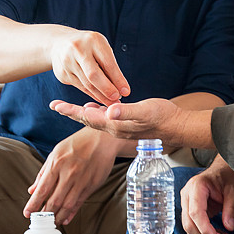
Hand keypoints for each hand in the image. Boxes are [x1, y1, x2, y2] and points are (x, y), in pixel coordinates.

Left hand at [22, 128, 119, 225]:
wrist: (102, 138)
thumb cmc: (77, 144)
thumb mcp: (56, 152)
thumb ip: (43, 172)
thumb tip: (32, 189)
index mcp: (57, 163)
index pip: (42, 189)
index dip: (33, 204)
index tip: (27, 213)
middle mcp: (69, 173)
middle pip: (54, 200)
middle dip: (44, 214)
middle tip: (39, 221)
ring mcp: (82, 180)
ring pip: (67, 205)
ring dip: (58, 217)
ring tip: (51, 222)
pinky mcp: (92, 185)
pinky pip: (79, 203)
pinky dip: (71, 213)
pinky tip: (65, 218)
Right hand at [49, 29, 130, 104]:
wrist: (59, 44)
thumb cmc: (88, 47)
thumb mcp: (100, 48)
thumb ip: (110, 65)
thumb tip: (122, 89)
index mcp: (93, 40)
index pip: (107, 63)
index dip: (118, 79)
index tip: (126, 92)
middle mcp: (78, 49)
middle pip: (94, 75)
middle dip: (107, 89)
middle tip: (117, 99)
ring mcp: (67, 61)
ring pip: (87, 84)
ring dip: (100, 96)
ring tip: (111, 103)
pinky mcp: (62, 73)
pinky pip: (80, 87)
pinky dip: (91, 94)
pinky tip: (100, 98)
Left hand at [49, 98, 184, 145]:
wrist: (178, 127)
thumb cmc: (163, 117)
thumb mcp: (145, 111)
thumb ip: (127, 112)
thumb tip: (109, 111)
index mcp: (115, 125)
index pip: (87, 117)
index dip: (70, 111)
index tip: (55, 105)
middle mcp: (115, 128)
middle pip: (87, 120)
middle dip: (71, 112)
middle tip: (56, 105)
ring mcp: (121, 127)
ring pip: (96, 120)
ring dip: (82, 113)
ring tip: (71, 107)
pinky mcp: (128, 124)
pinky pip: (106, 119)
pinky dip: (97, 112)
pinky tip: (96, 107)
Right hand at [180, 158, 233, 233]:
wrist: (224, 169)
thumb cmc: (228, 176)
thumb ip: (232, 208)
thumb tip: (229, 227)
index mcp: (197, 186)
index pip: (195, 212)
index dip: (204, 228)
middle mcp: (188, 194)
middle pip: (189, 223)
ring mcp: (187, 202)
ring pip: (189, 227)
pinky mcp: (191, 209)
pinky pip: (193, 225)